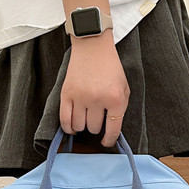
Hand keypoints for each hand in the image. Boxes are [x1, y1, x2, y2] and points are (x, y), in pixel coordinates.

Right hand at [60, 29, 129, 147]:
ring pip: (79, 126)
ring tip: (85, 119)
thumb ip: (120, 109)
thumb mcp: (124, 88)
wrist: (93, 46)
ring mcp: (80, 97)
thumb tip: (111, 131)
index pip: (112, 130)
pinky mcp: (66, 93)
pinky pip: (64, 119)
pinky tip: (72, 127)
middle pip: (94, 128)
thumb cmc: (110, 68)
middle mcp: (97, 99)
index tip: (107, 142)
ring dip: (83, 126)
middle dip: (96, 127)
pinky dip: (68, 127)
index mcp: (115, 99)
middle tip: (96, 119)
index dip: (109, 140)